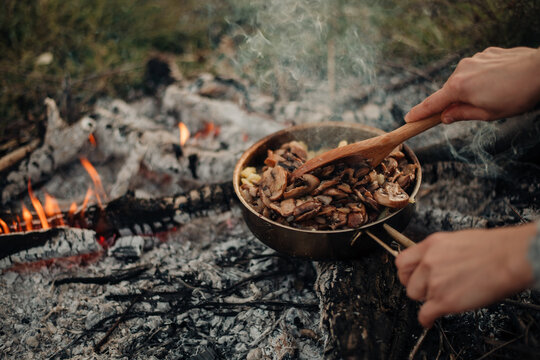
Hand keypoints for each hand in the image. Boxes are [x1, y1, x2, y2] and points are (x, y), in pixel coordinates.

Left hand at [395, 222, 536, 327]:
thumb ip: (439, 252)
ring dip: (426, 300)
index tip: (410, 277)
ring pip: (416, 297)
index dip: (406, 272)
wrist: (507, 258)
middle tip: (425, 289)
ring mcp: (434, 282)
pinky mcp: (444, 300)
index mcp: (430, 245)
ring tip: (440, 298)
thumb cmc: (491, 248)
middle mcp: (428, 262)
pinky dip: (426, 319)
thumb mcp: (455, 240)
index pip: (402, 261)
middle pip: (406, 281)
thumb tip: (435, 261)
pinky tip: (430, 320)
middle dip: (415, 286)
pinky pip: (424, 314)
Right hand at [405, 47, 539, 123]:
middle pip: (449, 91)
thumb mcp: (487, 113)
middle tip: (473, 111)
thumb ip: (462, 114)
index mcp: (458, 87)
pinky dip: (483, 78)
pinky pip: (478, 69)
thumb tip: (446, 117)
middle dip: (455, 102)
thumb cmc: (516, 95)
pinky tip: (500, 82)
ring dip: (472, 89)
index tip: (408, 119)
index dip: (420, 113)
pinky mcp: (487, 53)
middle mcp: (461, 70)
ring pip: (465, 79)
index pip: (433, 103)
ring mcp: (474, 59)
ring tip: (495, 95)